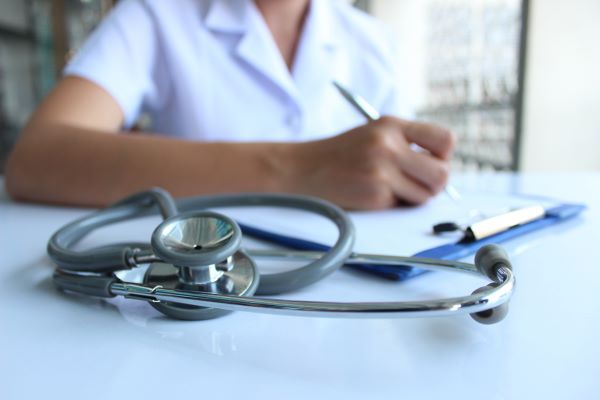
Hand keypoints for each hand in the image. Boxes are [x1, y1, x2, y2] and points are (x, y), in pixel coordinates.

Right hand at [282, 116, 454, 209]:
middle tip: (416, 185)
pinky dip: (390, 204)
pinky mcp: (374, 193)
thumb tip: (442, 169)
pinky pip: (401, 206)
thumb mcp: (374, 135)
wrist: (303, 168)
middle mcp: (389, 144)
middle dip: (434, 185)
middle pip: (442, 173)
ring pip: (425, 195)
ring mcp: (382, 170)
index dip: (443, 157)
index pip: (445, 139)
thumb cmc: (341, 155)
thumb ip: (406, 145)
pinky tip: (369, 194)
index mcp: (392, 125)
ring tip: (387, 188)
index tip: (430, 163)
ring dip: (411, 198)